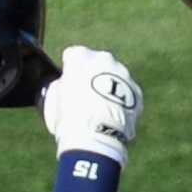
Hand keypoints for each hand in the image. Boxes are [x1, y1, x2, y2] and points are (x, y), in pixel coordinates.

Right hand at [41, 46, 141, 166]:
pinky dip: (122, 101)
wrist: (95, 136)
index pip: (74, 55)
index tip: (70, 81)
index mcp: (81, 56)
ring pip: (116, 77)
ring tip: (102, 108)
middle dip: (93, 74)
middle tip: (87, 94)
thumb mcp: (55, 98)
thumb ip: (62, 84)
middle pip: (98, 63)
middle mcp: (104, 59)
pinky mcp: (136, 91)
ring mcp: (124, 74)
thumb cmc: (70, 116)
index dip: (70, 69)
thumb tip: (66, 86)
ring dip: (110, 87)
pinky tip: (114, 115)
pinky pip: (128, 92)